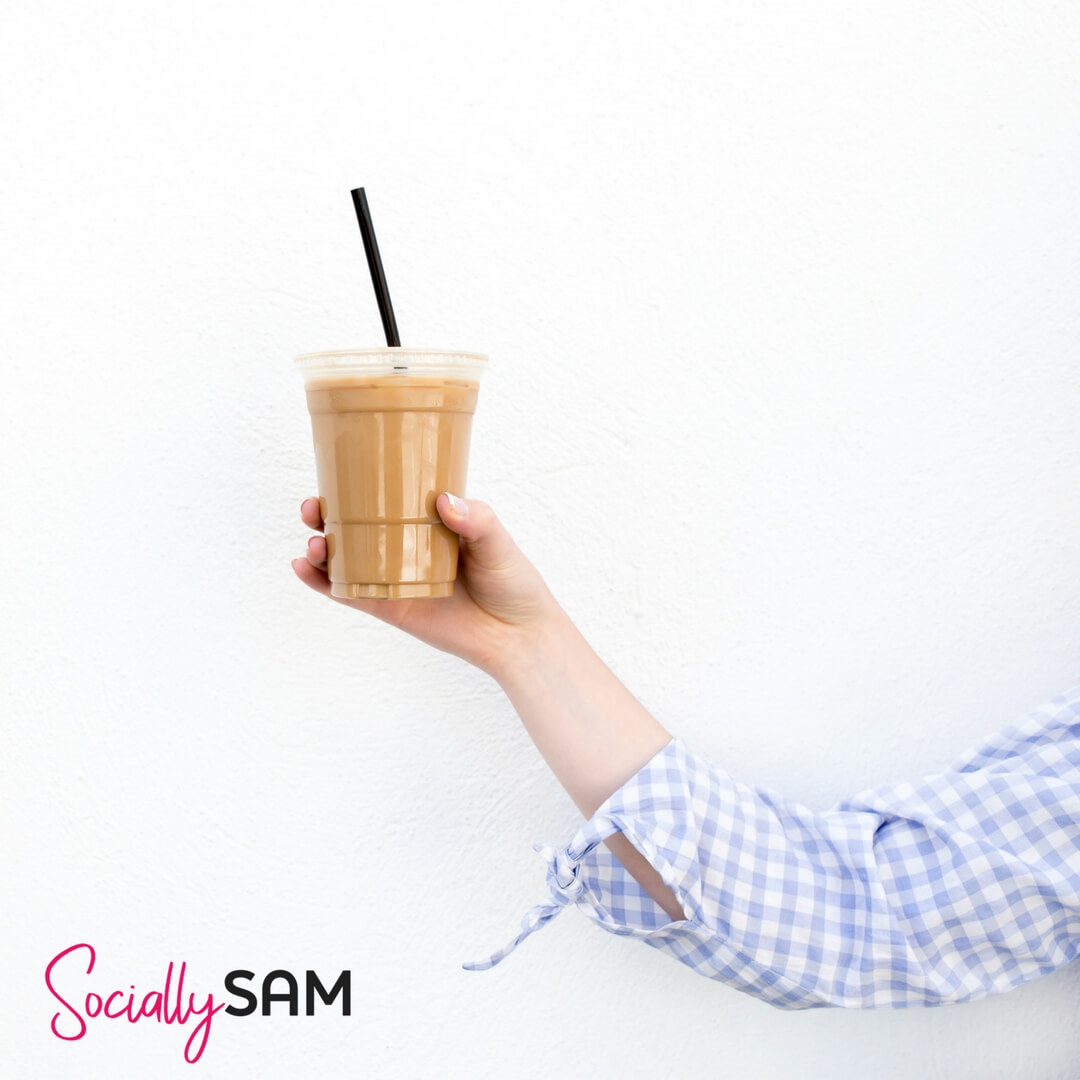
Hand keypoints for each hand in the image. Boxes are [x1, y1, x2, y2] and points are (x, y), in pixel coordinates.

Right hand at [292, 494, 560, 677]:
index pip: (385, 496)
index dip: (356, 484)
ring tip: (315, 542)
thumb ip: (476, 519)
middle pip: (353, 525)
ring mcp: (393, 577)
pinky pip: (348, 593)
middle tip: (313, 508)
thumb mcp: (498, 541)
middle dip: (324, 514)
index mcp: (426, 522)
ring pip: (344, 558)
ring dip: (320, 547)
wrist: (518, 635)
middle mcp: (404, 547)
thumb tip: (444, 501)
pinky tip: (304, 568)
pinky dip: (322, 582)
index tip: (335, 470)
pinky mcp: (389, 607)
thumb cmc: (513, 582)